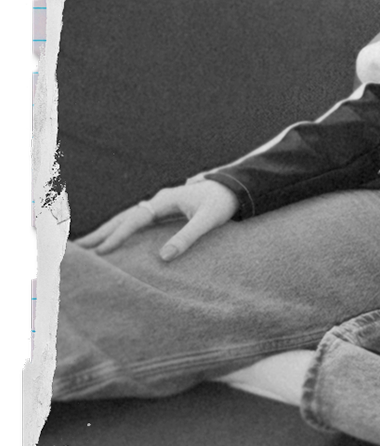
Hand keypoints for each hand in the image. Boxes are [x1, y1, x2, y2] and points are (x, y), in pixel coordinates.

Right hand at [73, 180, 240, 261]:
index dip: (119, 235)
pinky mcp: (164, 212)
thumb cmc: (222, 203)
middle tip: (78, 248)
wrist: (235, 188)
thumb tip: (164, 257)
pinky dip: (122, 230)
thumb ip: (188, 236)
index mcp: (166, 199)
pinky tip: (112, 241)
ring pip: (128, 218)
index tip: (102, 250)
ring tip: (87, 246)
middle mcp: (159, 200)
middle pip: (124, 216)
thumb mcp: (208, 220)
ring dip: (108, 231)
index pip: (137, 218)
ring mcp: (160, 205)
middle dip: (102, 232)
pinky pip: (137, 222)